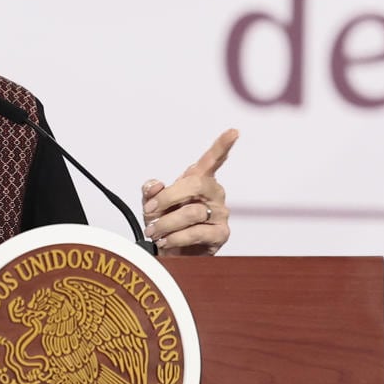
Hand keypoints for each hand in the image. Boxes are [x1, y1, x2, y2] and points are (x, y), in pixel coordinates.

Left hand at [142, 130, 237, 255]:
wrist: (171, 252)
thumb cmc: (165, 224)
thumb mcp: (151, 205)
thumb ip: (150, 192)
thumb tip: (155, 185)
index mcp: (198, 181)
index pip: (212, 160)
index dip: (222, 146)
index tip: (233, 132)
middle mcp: (213, 194)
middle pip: (195, 184)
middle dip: (167, 198)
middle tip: (150, 211)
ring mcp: (220, 214)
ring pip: (192, 212)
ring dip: (166, 223)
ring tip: (154, 232)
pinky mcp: (221, 234)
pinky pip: (197, 233)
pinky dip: (176, 238)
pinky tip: (167, 242)